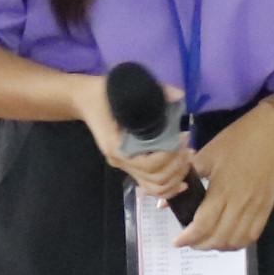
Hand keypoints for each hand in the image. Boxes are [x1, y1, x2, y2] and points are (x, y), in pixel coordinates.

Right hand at [77, 72, 196, 202]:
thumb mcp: (125, 87)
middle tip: (188, 147)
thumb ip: (155, 91)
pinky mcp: (130, 166)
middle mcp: (121, 161)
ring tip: (187, 157)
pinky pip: (150, 185)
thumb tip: (178, 95)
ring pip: (155, 187)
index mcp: (118, 147)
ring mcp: (125, 166)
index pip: (150, 163)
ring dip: (176, 176)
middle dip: (178, 165)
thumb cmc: (104, 94)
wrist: (85, 99)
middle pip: (156, 178)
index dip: (171, 154)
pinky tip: (183, 179)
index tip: (183, 136)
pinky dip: (168, 186)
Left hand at [177, 110, 273, 251]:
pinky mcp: (267, 207)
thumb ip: (185, 180)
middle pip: (219, 237)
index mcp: (222, 189)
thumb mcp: (205, 156)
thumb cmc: (235, 141)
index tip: (177, 241)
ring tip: (207, 241)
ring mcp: (256, 207)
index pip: (203, 225)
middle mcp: (241, 203)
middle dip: (200, 245)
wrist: (271, 134)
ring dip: (218, 246)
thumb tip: (163, 203)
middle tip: (189, 241)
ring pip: (236, 241)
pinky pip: (252, 235)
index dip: (188, 238)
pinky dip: (237, 243)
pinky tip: (227, 238)